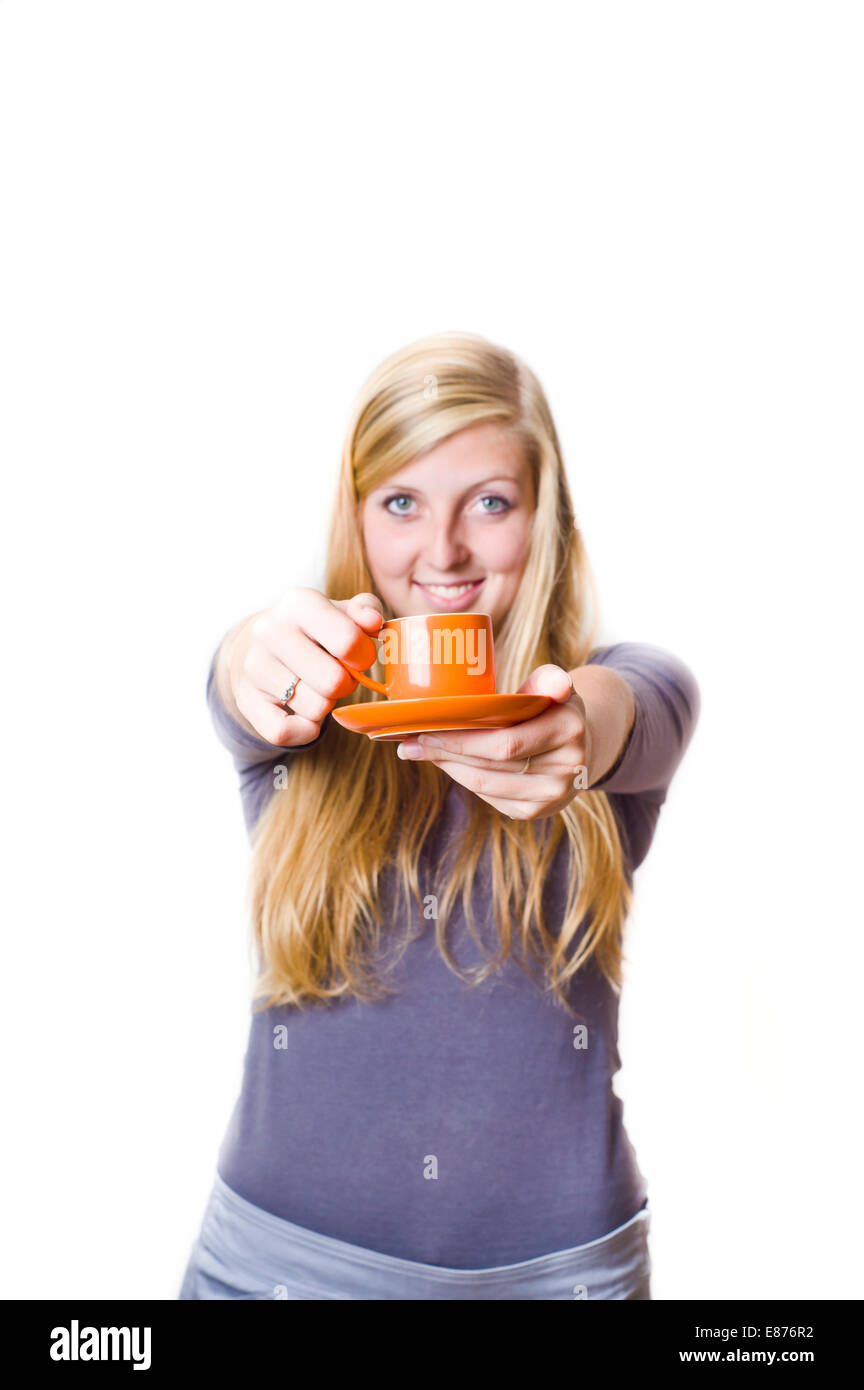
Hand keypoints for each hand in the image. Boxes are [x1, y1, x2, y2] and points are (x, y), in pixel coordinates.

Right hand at [224, 588, 383, 744]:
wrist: (254, 645)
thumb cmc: (311, 630)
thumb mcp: (339, 611)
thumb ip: (366, 610)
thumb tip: (374, 620)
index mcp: (299, 603)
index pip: (348, 641)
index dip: (364, 657)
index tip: (357, 657)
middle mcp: (270, 631)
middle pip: (334, 682)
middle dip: (346, 684)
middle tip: (337, 675)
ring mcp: (254, 666)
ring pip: (315, 708)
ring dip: (325, 705)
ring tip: (315, 688)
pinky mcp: (245, 699)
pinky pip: (284, 732)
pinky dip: (304, 731)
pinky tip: (304, 716)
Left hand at [395, 664, 591, 819]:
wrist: (578, 747)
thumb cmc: (552, 708)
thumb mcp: (554, 688)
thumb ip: (550, 680)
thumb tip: (557, 684)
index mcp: (570, 729)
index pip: (505, 742)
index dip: (460, 739)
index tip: (425, 727)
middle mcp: (567, 768)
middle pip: (490, 765)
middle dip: (444, 752)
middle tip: (410, 741)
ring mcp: (553, 795)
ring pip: (485, 784)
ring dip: (447, 767)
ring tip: (420, 751)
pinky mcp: (536, 811)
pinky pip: (490, 797)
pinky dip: (464, 779)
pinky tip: (447, 763)